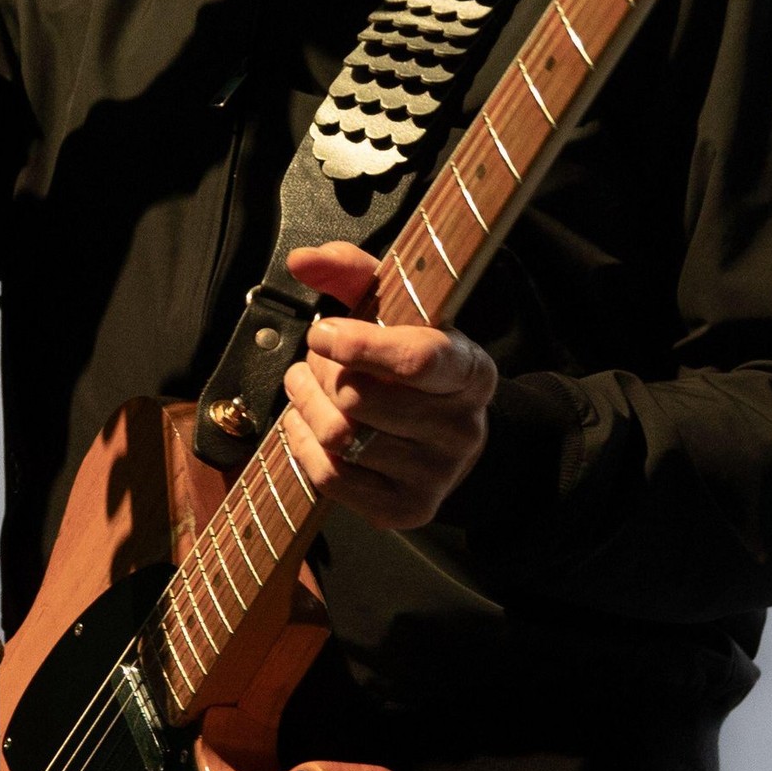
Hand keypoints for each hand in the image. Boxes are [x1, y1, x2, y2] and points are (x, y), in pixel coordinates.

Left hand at [275, 241, 496, 531]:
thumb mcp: (399, 311)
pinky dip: (302, 445)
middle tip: (315, 359)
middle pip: (360, 399)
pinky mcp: (406, 509)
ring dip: (303, 405)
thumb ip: (353, 272)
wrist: (448, 437)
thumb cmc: (414, 364)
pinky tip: (304, 424)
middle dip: (320, 372)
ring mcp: (436, 475)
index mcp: (470, 372)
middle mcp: (461, 428)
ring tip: (303, 386)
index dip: (358, 345)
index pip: (417, 361)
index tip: (324, 332)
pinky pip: (332, 478)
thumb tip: (304, 261)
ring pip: (342, 438)